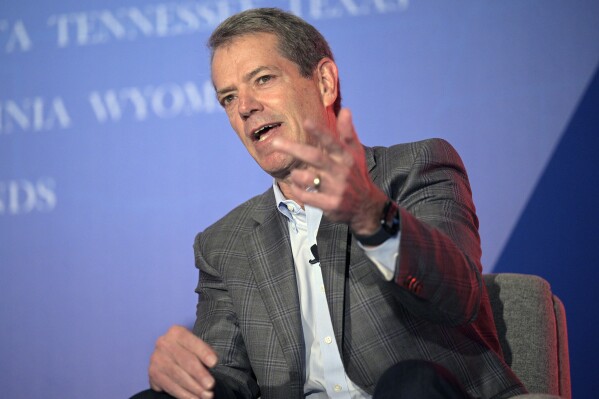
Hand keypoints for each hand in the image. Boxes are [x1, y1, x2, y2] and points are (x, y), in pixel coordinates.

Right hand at [148, 325, 217, 398]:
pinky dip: (184, 395)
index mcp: (176, 332)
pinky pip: (170, 386)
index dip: (204, 352)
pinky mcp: (153, 374)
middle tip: (211, 385)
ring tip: (206, 395)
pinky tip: (194, 398)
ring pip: (177, 376)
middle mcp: (163, 343)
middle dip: (200, 374)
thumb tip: (213, 366)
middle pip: (185, 361)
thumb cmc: (188, 350)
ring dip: (194, 388)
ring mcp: (156, 359)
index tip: (214, 363)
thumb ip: (203, 353)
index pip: (192, 342)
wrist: (168, 356)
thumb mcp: (196, 346)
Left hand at [272, 108, 387, 234]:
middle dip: (294, 149)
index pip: (332, 142)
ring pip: (308, 178)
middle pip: (315, 158)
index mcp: (346, 158)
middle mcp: (341, 172)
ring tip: (294, 173)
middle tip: (275, 143)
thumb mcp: (355, 153)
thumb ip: (348, 133)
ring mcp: (336, 190)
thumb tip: (346, 110)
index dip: (320, 132)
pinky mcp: (330, 205)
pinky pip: (307, 196)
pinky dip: (298, 190)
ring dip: (296, 174)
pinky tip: (296, 185)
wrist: (366, 206)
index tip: (306, 121)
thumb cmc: (356, 174)